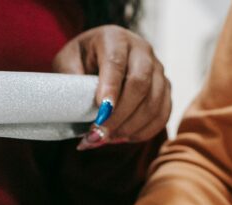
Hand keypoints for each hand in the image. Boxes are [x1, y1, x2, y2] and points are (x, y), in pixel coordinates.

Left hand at [52, 25, 171, 149]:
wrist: (99, 55)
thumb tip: (78, 106)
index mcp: (114, 38)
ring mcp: (157, 68)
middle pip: (140, 83)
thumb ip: (71, 79)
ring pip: (154, 101)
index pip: (117, 63)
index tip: (100, 114)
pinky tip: (123, 138)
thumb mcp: (67, 62)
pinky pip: (162, 114)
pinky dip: (144, 131)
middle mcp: (141, 49)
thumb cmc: (81, 60)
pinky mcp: (164, 88)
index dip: (110, 90)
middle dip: (119, 115)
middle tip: (99, 134)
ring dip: (130, 126)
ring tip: (107, 138)